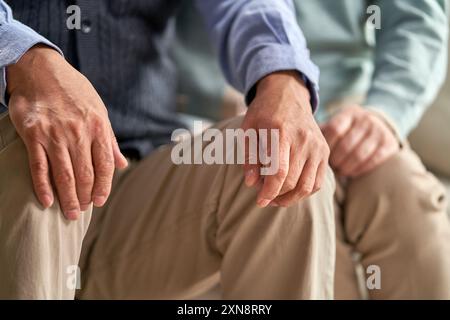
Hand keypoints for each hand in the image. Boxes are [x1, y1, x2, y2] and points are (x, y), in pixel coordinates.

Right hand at [7, 45, 127, 219]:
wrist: (41, 69)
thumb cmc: (74, 91)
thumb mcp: (99, 110)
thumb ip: (109, 140)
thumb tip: (123, 164)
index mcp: (99, 127)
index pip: (105, 166)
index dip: (104, 187)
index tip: (100, 201)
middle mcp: (79, 133)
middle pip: (85, 175)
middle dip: (85, 197)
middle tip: (82, 210)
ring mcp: (55, 134)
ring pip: (64, 175)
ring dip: (68, 198)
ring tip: (69, 213)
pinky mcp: (33, 134)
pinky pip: (39, 167)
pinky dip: (43, 187)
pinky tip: (47, 201)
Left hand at [242, 71, 329, 206]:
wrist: (288, 94)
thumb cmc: (263, 113)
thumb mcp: (248, 129)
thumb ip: (249, 157)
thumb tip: (251, 183)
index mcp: (281, 132)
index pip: (279, 171)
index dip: (269, 191)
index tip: (259, 201)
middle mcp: (303, 139)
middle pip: (292, 181)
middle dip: (276, 196)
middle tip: (264, 198)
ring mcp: (317, 145)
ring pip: (307, 185)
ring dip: (291, 199)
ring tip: (276, 199)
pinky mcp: (325, 150)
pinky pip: (318, 181)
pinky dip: (305, 192)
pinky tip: (291, 192)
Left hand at [320, 105, 398, 177]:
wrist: (378, 125)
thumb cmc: (347, 130)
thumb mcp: (337, 124)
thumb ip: (322, 132)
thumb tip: (304, 147)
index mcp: (350, 113)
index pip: (334, 129)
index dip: (327, 145)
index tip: (321, 155)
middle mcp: (366, 119)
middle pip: (346, 145)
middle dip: (335, 160)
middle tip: (330, 168)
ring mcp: (380, 131)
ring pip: (359, 155)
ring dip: (346, 167)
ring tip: (339, 171)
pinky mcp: (390, 144)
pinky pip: (373, 160)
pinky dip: (359, 169)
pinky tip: (351, 173)